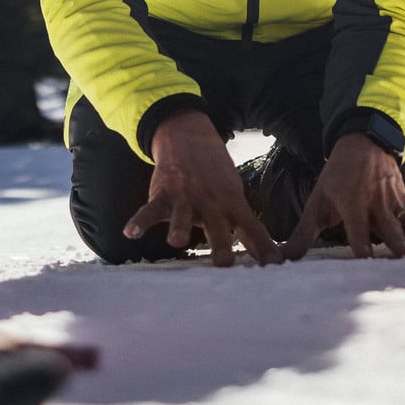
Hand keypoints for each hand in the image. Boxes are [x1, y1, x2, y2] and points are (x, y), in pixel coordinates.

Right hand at [123, 109, 280, 266]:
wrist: (187, 136)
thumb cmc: (215, 176)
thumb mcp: (233, 193)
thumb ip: (243, 223)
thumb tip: (266, 254)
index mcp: (232, 203)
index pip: (252, 228)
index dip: (263, 247)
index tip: (274, 267)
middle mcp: (210, 202)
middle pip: (217, 226)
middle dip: (220, 245)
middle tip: (224, 264)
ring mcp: (185, 197)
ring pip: (182, 216)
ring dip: (179, 228)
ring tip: (176, 242)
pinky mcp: (162, 193)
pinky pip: (149, 210)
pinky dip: (139, 221)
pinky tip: (131, 233)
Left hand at [282, 133, 404, 260]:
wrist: (363, 142)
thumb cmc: (336, 177)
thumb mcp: (318, 201)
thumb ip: (303, 232)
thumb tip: (285, 257)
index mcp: (351, 203)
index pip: (356, 230)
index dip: (361, 246)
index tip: (368, 263)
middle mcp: (375, 203)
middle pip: (388, 227)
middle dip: (398, 243)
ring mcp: (394, 201)